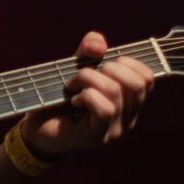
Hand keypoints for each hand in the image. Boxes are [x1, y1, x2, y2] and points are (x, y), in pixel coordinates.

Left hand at [20, 30, 153, 158]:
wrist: (36, 127)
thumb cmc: (59, 97)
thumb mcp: (76, 67)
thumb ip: (89, 50)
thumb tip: (100, 45)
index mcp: (129, 100)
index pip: (147, 77)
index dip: (127, 62)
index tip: (103, 63)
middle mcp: (128, 117)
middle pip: (138, 83)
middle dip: (109, 67)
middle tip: (85, 73)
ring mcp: (115, 129)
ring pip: (115, 91)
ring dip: (88, 78)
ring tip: (72, 85)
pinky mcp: (98, 137)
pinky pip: (105, 109)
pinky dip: (87, 96)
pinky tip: (74, 100)